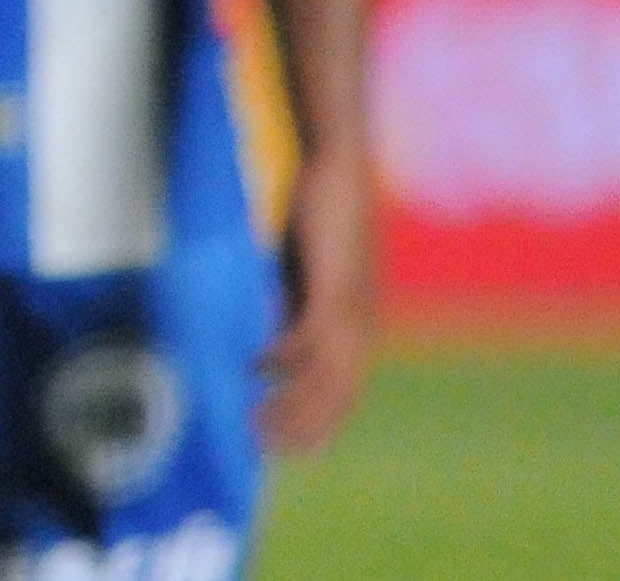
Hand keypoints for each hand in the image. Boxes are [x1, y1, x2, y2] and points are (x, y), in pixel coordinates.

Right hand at [259, 151, 377, 452]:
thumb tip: (269, 342)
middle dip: (303, 425)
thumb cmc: (320, 214)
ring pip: (326, 376)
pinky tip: (259, 367)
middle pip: (337, 394)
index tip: (289, 449)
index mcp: (357, 325)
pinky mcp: (334, 288)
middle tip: (267, 450)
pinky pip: (310, 336)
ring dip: (293, 403)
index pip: (341, 390)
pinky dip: (285, 357)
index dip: (317, 422)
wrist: (340, 169)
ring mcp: (350, 309)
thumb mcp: (304, 273)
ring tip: (259, 423)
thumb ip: (292, 306)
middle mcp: (361, 325)